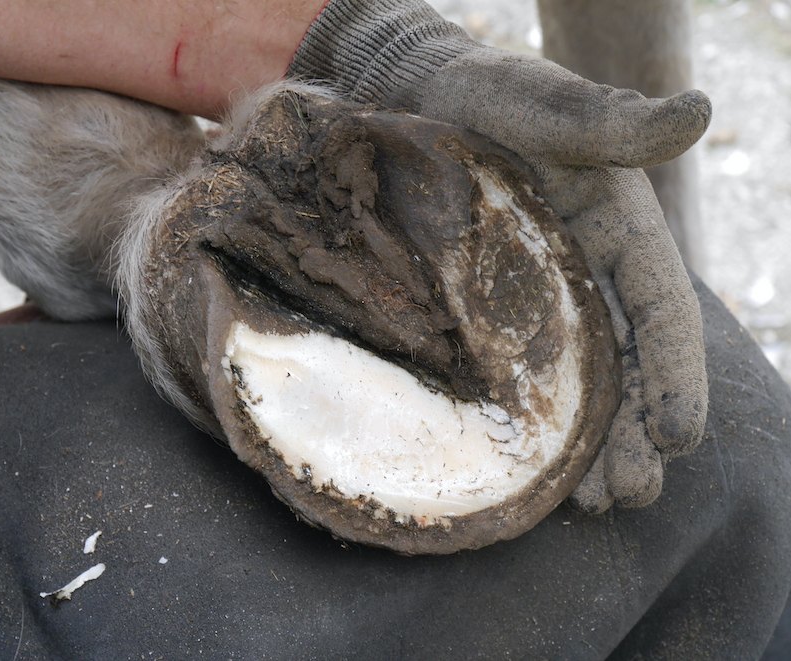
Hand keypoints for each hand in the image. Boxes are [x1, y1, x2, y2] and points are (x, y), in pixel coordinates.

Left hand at [289, 0, 709, 511]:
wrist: (401, 94)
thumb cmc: (474, 91)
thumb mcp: (535, 101)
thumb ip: (603, 120)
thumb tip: (696, 111)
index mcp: (615, 226)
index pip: (662, 308)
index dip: (675, 372)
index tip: (680, 435)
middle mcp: (581, 270)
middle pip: (625, 363)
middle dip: (634, 432)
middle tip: (629, 494)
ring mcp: (530, 295)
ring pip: (573, 382)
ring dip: (587, 445)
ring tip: (590, 503)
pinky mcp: (479, 308)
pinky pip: (510, 373)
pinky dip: (525, 421)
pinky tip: (525, 466)